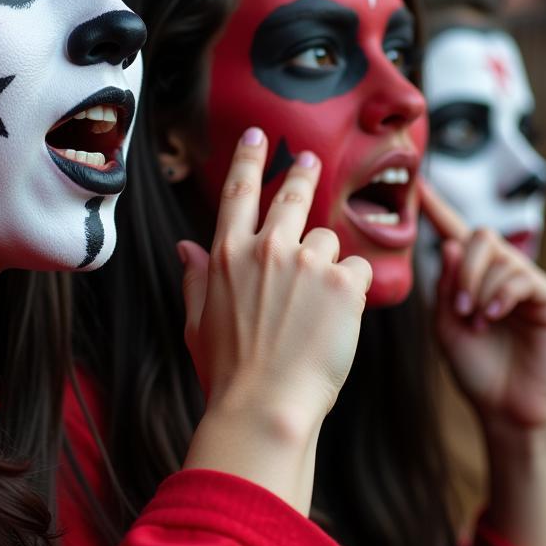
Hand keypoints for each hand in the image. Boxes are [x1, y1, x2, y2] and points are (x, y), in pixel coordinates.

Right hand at [180, 128, 370, 512]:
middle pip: (291, 196)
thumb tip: (186, 248)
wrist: (265, 409)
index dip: (248, 158)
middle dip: (301, 174)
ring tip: (318, 309)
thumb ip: (196, 279)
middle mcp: (267, 249)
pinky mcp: (344, 283)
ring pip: (329, 241)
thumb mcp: (198, 324)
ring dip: (328, 263)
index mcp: (228, 255)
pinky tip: (341, 318)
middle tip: (308, 160)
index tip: (256, 137)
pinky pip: (359, 268)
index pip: (239, 192)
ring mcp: (307, 262)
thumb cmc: (228, 374)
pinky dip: (355, 288)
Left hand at [420, 180, 545, 435]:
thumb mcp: (445, 326)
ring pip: (498, 255)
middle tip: (459, 307)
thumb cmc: (476, 370)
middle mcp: (501, 273)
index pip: (453, 233)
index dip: (436, 207)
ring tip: (477, 321)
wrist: (504, 409)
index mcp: (471, 277)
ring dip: (478, 287)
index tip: (418, 183)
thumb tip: (450, 245)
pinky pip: (520, 276)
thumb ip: (444, 286)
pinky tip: (493, 317)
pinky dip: (500, 294)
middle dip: (463, 268)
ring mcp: (528, 283)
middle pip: (480, 235)